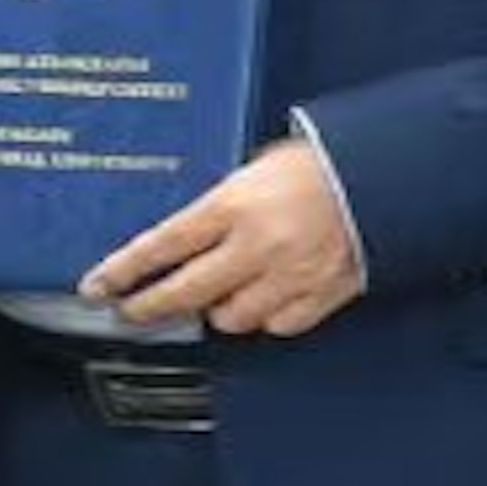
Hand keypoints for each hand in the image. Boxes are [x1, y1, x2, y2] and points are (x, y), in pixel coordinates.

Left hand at [80, 136, 364, 336]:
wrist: (390, 174)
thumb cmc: (327, 159)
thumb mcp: (258, 166)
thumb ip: (223, 201)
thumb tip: (192, 230)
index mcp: (234, 205)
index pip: (161, 245)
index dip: (123, 270)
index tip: (97, 286)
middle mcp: (255, 246)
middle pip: (184, 293)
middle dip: (148, 307)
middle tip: (129, 311)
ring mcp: (287, 277)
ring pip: (230, 318)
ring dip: (217, 309)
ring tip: (215, 293)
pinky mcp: (319, 297)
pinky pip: (277, 325)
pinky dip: (266, 318)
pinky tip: (264, 300)